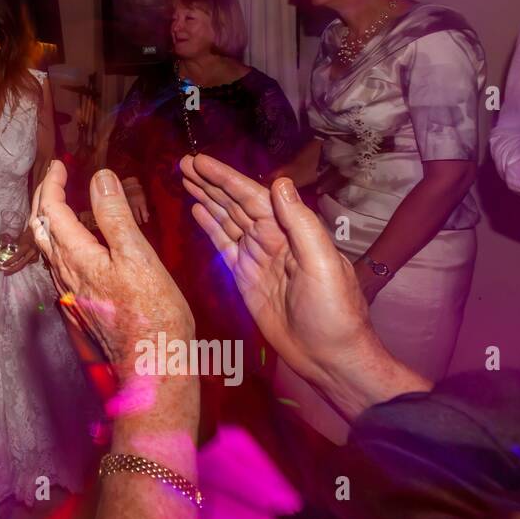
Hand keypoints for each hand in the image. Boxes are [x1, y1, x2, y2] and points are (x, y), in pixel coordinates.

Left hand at [0, 227, 37, 274]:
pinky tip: (18, 264)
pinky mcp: (37, 258)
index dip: (10, 262)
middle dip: (12, 270)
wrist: (38, 232)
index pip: (16, 257)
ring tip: (9, 270)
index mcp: (26, 247)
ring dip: (17, 268)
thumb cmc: (26, 234)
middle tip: (5, 273)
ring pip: (24, 265)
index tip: (4, 265)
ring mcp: (35, 256)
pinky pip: (28, 263)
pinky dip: (23, 263)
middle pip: (21, 265)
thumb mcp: (16, 238)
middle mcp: (31, 253)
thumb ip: (6, 243)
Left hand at [29, 161, 193, 373]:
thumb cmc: (153, 314)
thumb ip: (115, 216)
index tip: (59, 164)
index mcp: (77, 258)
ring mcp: (71, 293)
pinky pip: (62, 266)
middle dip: (44, 198)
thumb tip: (99, 178)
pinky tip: (81, 245)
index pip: (51, 210)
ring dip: (52, 221)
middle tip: (56, 177)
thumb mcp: (138, 256)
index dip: (52, 183)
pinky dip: (65, 244)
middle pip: (42, 228)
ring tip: (67, 203)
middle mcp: (65, 275)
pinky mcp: (81, 306)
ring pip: (49, 249)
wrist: (153, 367)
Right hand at [180, 153, 382, 400]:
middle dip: (211, 182)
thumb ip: (301, 224)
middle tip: (184, 163)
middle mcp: (272, 239)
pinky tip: (197, 210)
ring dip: (207, 198)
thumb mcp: (324, 265)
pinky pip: (224, 246)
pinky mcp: (245, 278)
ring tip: (185, 179)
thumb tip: (280, 183)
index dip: (226, 178)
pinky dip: (210, 227)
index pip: (253, 197)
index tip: (200, 162)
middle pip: (235, 203)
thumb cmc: (335, 312)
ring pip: (227, 220)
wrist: (329, 357)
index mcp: (291, 232)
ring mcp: (257, 258)